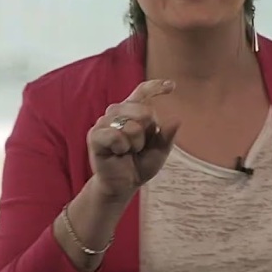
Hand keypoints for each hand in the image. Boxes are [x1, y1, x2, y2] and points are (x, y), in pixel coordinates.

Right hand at [87, 79, 180, 203]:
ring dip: (135, 143)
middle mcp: (116, 112)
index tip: (172, 86)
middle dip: (147, 132)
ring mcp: (103, 122)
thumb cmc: (139, 165)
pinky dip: (122, 147)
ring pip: (131, 125)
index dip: (156, 86)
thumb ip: (167, 136)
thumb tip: (177, 120)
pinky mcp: (95, 135)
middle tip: (138, 146)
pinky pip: (115, 136)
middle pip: (143, 110)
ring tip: (128, 151)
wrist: (123, 185)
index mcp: (132, 111)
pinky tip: (117, 152)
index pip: (142, 92)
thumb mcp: (159, 151)